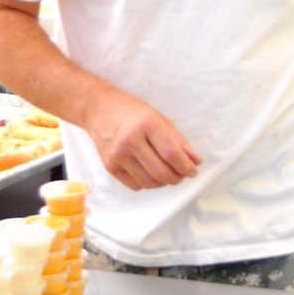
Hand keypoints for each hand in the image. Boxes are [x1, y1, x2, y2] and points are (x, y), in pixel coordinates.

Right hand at [84, 88, 201, 190]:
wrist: (98, 109)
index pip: (171, 153)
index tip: (192, 170)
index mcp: (147, 124)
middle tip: (181, 174)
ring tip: (166, 174)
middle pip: (161, 172)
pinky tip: (149, 173)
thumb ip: (178, 141)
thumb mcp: (158, 118)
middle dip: (177, 178)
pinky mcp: (109, 166)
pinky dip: (148, 183)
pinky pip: (135, 185)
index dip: (186, 166)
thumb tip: (195, 161)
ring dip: (163, 182)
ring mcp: (118, 155)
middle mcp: (130, 140)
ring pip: (149, 182)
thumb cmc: (131, 111)